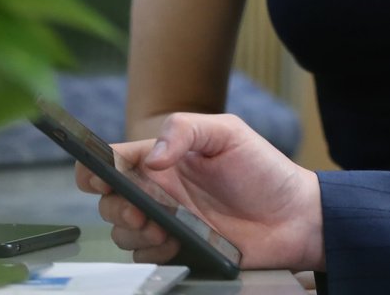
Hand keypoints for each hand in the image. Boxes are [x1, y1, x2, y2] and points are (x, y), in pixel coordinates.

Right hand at [76, 112, 324, 271]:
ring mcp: (168, 221)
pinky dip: (151, 253)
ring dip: (132, 232)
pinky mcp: (179, 250)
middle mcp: (160, 189)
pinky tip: (174, 244)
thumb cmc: (264, 170)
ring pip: (122, 231)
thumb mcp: (228, 134)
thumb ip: (187, 131)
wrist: (295, 217)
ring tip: (162, 229)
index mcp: (166, 157)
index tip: (96, 178)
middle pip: (109, 199)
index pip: (114, 159)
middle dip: (115, 206)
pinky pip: (145, 257)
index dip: (94, 168)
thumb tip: (151, 157)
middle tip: (140, 211)